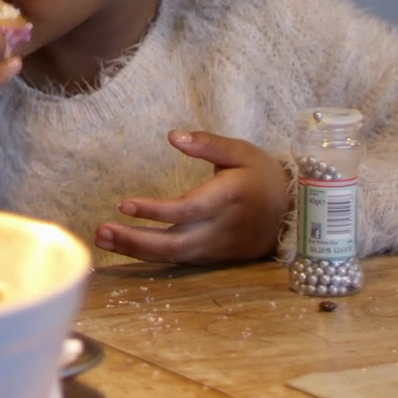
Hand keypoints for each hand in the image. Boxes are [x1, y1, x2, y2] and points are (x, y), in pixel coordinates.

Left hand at [96, 131, 290, 264]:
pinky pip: (179, 260)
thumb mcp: (241, 151)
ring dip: (135, 250)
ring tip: (102, 237)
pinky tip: (123, 245)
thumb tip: (173, 136)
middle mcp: (223, 228)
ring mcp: (219, 248)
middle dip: (135, 240)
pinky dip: (149, 255)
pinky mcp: (215, 258)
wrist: (297, 212)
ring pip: (173, 256)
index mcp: (230, 198)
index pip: (188, 209)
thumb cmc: (262, 175)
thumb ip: (207, 144)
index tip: (124, 204)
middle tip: (100, 230)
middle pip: (175, 242)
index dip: (156, 211)